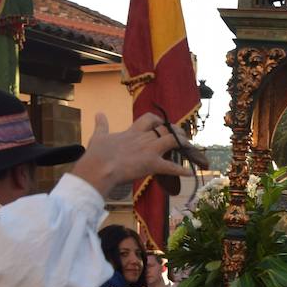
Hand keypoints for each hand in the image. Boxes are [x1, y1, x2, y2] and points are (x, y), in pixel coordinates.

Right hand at [70, 112, 189, 195]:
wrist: (98, 168)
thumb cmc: (97, 154)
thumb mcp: (99, 136)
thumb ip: (101, 125)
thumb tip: (98, 113)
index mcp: (132, 131)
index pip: (150, 119)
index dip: (159, 120)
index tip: (162, 124)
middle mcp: (144, 138)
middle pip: (166, 129)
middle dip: (176, 131)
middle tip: (181, 136)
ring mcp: (149, 150)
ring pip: (173, 140)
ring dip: (183, 143)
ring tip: (190, 147)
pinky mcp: (152, 164)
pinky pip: (171, 167)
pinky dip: (181, 170)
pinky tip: (189, 173)